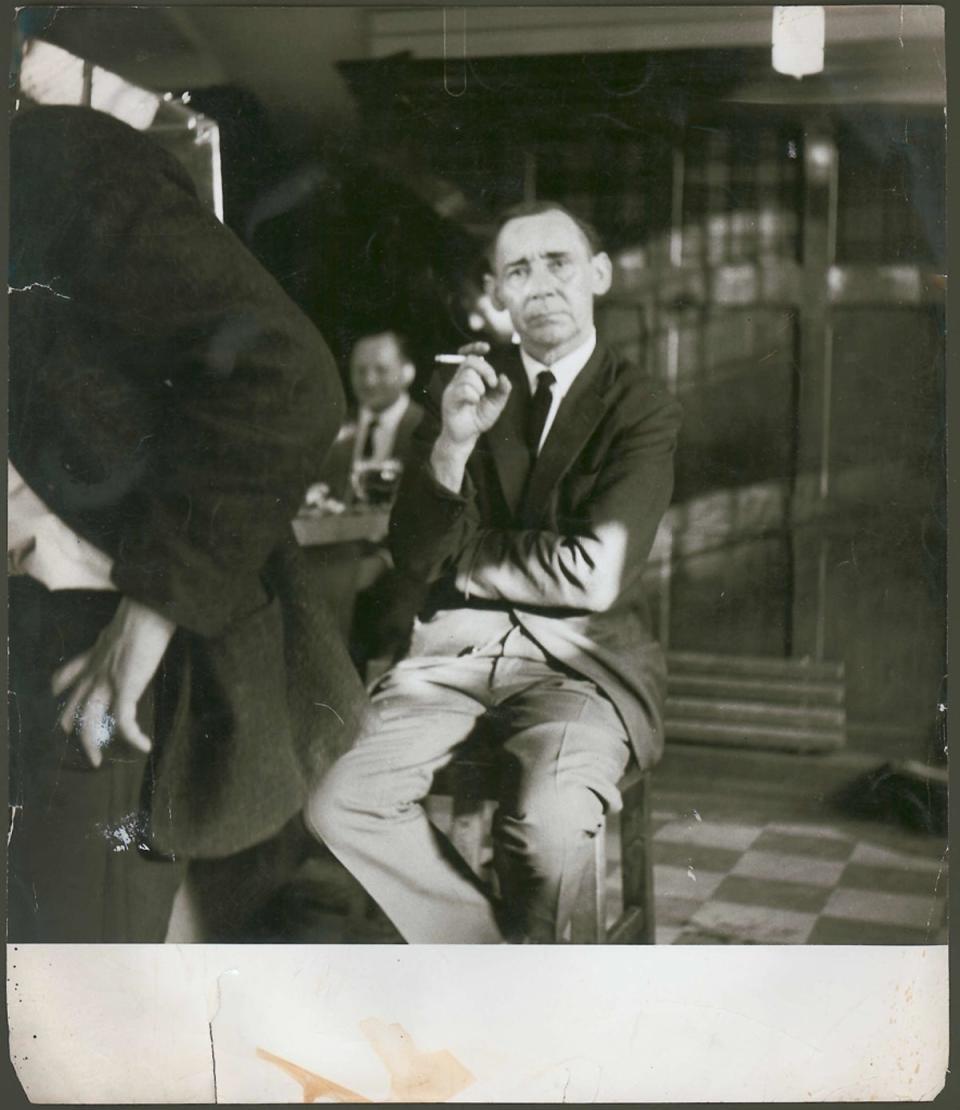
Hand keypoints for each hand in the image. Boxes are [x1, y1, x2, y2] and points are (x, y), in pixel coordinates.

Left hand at [51, 597, 175, 767]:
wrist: (149, 609)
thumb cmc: (144, 613)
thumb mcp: (123, 628)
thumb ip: (121, 641)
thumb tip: (135, 640)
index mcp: (94, 657)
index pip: (64, 679)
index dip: (60, 696)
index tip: (65, 705)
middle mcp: (94, 673)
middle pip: (70, 707)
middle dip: (72, 729)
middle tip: (85, 744)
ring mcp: (107, 682)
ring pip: (88, 722)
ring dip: (92, 745)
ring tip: (99, 761)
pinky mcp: (126, 689)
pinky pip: (125, 722)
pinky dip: (134, 737)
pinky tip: (144, 745)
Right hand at [438, 341, 511, 448]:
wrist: (466, 437)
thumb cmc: (478, 419)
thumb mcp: (496, 404)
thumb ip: (502, 391)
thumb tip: (503, 377)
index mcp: (469, 378)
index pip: (469, 356)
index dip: (475, 348)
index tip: (486, 347)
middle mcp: (459, 380)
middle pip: (470, 362)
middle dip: (486, 370)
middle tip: (492, 384)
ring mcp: (452, 389)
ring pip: (467, 375)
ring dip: (479, 387)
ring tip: (479, 399)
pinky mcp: (449, 399)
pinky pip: (462, 389)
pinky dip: (472, 395)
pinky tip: (474, 403)